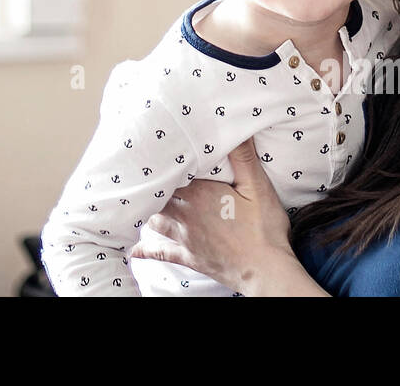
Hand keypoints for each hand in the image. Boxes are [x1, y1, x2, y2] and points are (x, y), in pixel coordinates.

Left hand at [129, 136, 319, 294]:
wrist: (266, 271)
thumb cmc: (264, 228)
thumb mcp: (258, 187)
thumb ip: (244, 157)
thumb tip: (236, 127)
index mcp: (199, 193)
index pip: (169, 173)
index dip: (160, 163)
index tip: (153, 152)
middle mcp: (185, 214)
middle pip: (156, 195)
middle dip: (151, 185)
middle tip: (142, 174)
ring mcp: (184, 237)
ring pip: (154, 220)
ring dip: (147, 210)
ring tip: (139, 201)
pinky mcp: (188, 257)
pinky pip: (160, 252)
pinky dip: (145, 249)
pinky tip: (134, 249)